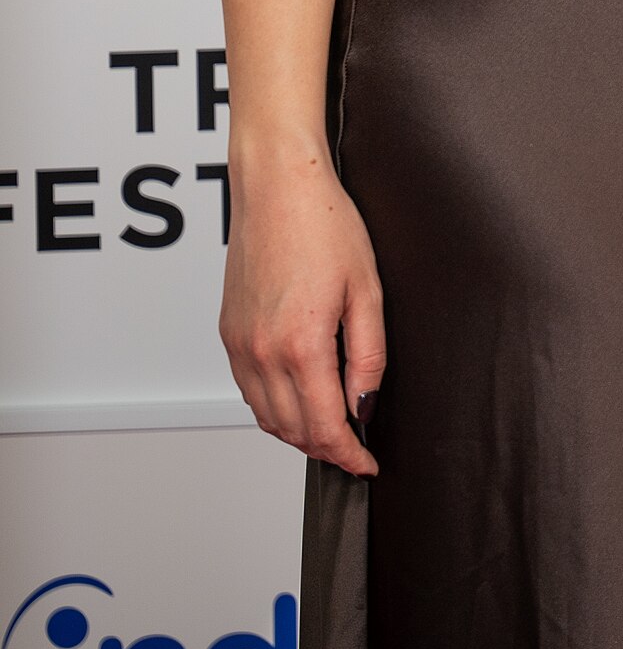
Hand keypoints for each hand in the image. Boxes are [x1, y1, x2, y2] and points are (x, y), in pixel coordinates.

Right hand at [220, 140, 385, 477]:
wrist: (277, 185)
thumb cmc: (326, 225)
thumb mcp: (366, 290)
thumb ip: (368, 357)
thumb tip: (364, 406)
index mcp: (300, 345)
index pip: (323, 428)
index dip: (348, 454)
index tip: (367, 464)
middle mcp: (260, 353)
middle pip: (291, 431)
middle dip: (325, 448)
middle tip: (355, 449)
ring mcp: (239, 344)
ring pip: (265, 417)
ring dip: (297, 433)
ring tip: (331, 428)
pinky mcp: (228, 332)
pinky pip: (249, 390)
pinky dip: (273, 408)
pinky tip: (299, 397)